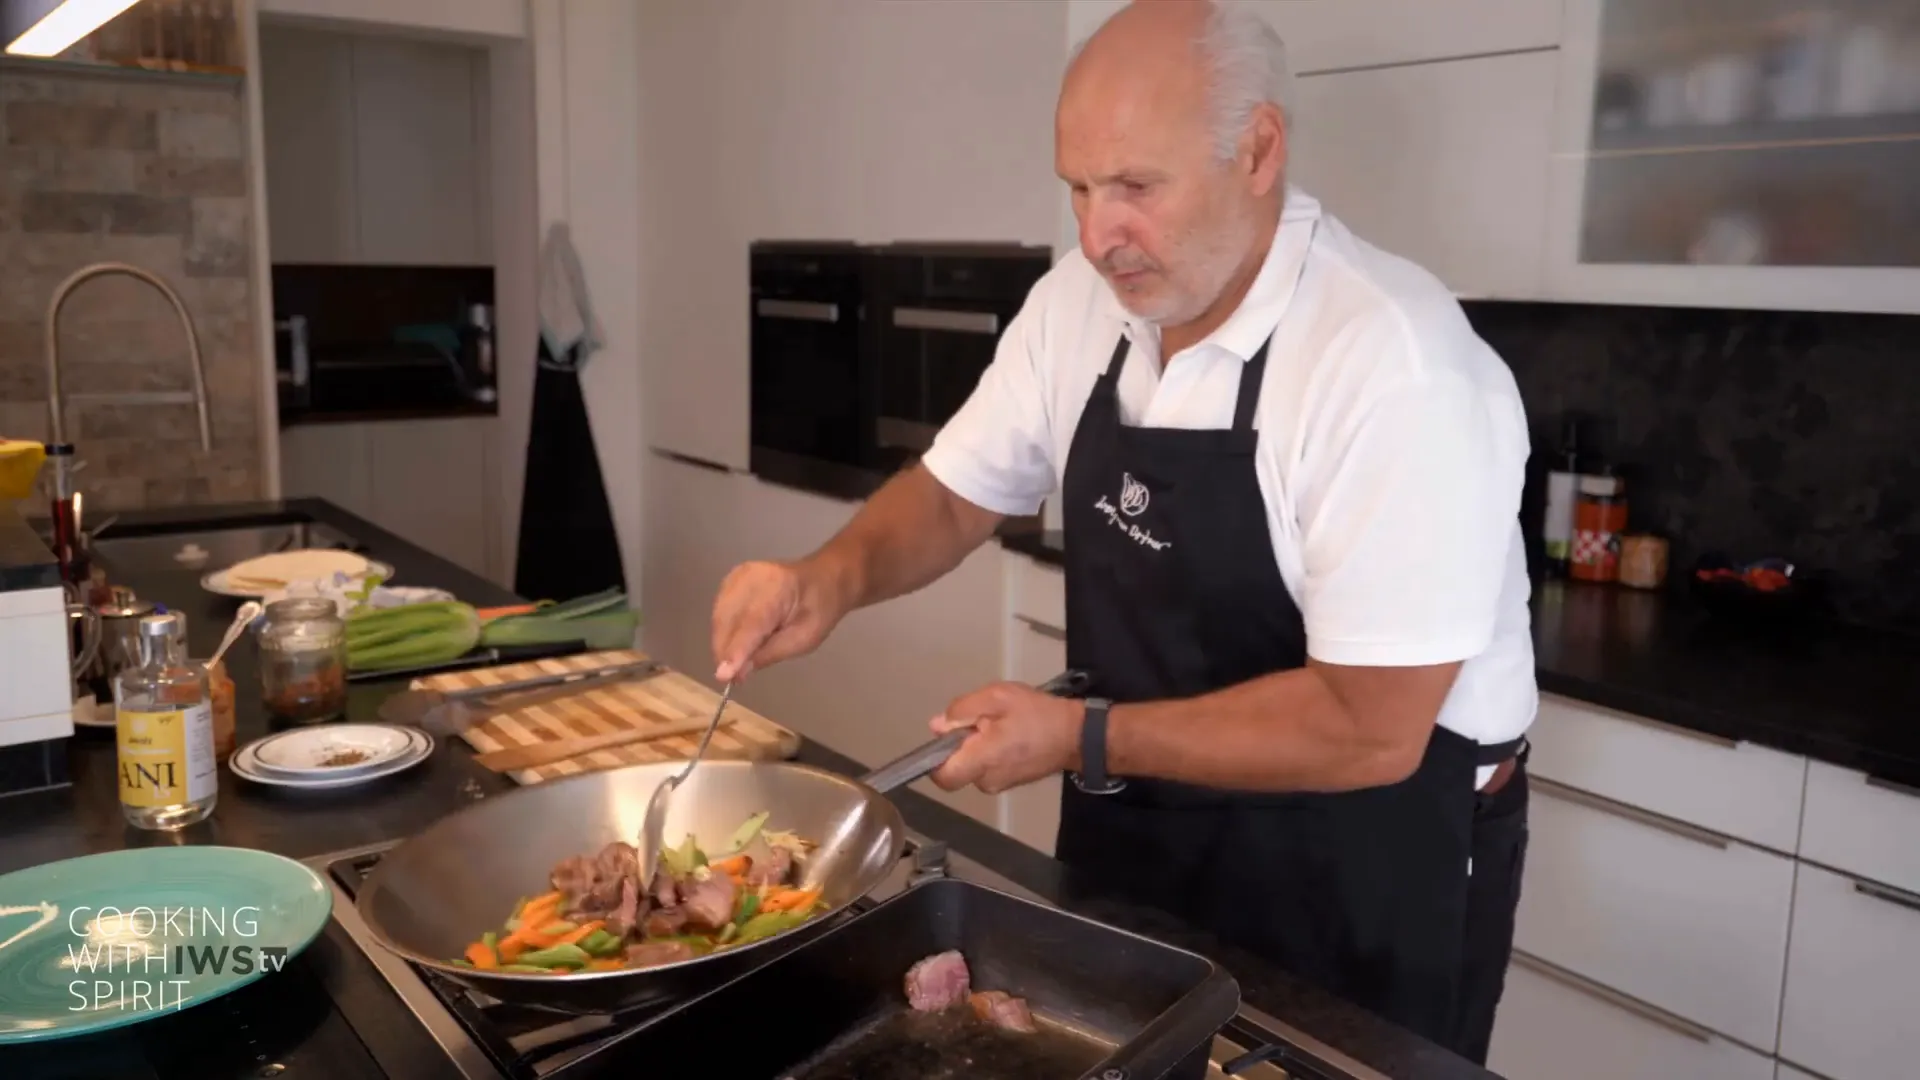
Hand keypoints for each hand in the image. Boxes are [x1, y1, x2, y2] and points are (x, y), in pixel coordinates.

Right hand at [710, 559, 843, 681]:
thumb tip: (737, 672)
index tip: (723, 676)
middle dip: (725, 651)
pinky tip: (736, 641)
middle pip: (728, 620)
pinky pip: (720, 611)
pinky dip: (724, 631)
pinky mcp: (731, 580)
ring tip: (735, 662)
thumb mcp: (804, 639)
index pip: (751, 622)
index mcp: (778, 587)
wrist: (822, 579)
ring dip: (723, 642)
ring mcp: (739, 576)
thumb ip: (769, 654)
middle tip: (733, 677)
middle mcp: (752, 576)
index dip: (735, 650)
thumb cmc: (819, 610)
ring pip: (719, 617)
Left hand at [927, 682, 1082, 795]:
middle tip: (984, 720)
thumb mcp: (997, 697)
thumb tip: (938, 726)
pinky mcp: (1011, 782)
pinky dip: (992, 751)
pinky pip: (989, 767)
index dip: (936, 759)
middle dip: (963, 744)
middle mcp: (988, 780)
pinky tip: (1010, 733)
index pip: (943, 777)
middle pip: (958, 767)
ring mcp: (1001, 784)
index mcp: (982, 760)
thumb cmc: (1038, 714)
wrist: (1078, 735)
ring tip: (1002, 723)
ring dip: (979, 746)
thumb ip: (963, 710)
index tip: (947, 737)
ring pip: (973, 766)